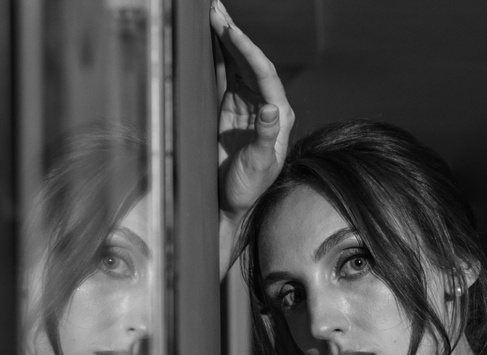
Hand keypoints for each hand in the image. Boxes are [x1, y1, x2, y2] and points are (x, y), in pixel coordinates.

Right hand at [212, 1, 291, 272]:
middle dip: (233, 34)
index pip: (264, 74)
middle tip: (214, 8)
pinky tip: (207, 36)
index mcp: (279, 115)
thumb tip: (272, 109)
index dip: (248, 50)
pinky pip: (224, 73)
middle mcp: (266, 104)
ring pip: (236, 63)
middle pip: (250, 61)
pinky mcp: (231, 107)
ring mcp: (247, 104)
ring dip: (224, 38)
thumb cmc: (248, 188)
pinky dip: (216, 54)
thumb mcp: (259, 166)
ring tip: (210, 12)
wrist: (231, 204)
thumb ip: (266, 138)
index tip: (230, 31)